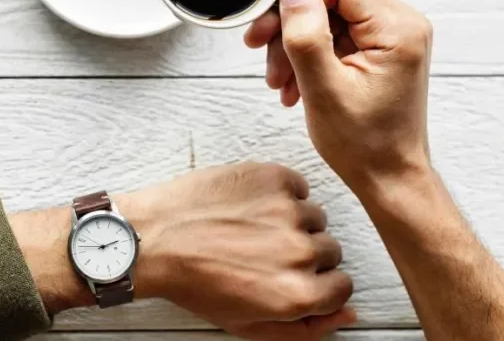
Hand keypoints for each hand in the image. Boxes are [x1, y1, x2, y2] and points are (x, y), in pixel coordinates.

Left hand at [10, 162, 355, 340]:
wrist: (153, 237)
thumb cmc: (192, 281)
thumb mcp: (247, 324)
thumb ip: (306, 328)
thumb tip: (350, 315)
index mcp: (297, 294)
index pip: (342, 287)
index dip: (317, 283)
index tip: (294, 276)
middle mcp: (299, 251)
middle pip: (330, 250)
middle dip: (304, 253)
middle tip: (264, 252)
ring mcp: (287, 210)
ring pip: (315, 216)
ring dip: (292, 221)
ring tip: (252, 227)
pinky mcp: (273, 177)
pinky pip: (297, 186)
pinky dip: (280, 193)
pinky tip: (249, 205)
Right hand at [244, 0, 433, 192]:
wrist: (388, 178)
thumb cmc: (366, 146)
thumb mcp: (324, 91)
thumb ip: (306, 36)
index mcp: (397, 29)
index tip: (267, 26)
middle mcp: (400, 25)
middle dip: (290, 25)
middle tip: (260, 50)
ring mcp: (390, 38)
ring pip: (326, 16)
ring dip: (294, 44)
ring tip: (278, 81)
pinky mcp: (378, 50)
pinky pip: (333, 35)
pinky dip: (307, 55)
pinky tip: (293, 84)